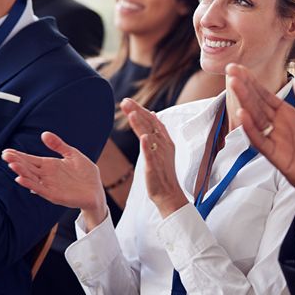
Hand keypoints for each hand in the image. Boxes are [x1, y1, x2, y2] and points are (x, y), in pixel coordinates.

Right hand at [2, 132, 106, 228]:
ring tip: (11, 165)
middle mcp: (46, 175)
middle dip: (16, 162)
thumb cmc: (85, 174)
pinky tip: (21, 179)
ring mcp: (50, 185)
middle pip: (28, 167)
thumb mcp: (72, 155)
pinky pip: (40, 189)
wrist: (96, 191)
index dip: (18, 155)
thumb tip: (44, 134)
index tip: (6, 151)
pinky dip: (30, 185)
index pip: (30, 159)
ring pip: (32, 178)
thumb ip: (59, 145)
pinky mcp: (55, 195)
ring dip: (21, 172)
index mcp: (49, 165)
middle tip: (4, 155)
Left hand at [121, 98, 187, 217]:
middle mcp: (162, 145)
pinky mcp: (154, 167)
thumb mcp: (159, 147)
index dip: (140, 110)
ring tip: (132, 113)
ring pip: (149, 137)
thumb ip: (156, 131)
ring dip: (141, 125)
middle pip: (149, 125)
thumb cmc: (162, 171)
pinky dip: (147, 146)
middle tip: (125, 101)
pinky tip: (143, 137)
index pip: (151, 121)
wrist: (169, 193)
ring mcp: (159, 156)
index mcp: (164, 140)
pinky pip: (151, 155)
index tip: (127, 101)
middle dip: (137, 112)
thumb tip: (152, 113)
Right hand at [226, 64, 294, 237]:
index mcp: (289, 116)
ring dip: (245, 102)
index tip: (239, 68)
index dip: (254, 82)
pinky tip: (243, 116)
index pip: (267, 96)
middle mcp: (280, 127)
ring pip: (256, 119)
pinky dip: (251, 130)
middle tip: (231, 70)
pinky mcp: (278, 158)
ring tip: (234, 85)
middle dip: (245, 87)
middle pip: (258, 104)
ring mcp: (277, 141)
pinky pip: (261, 142)